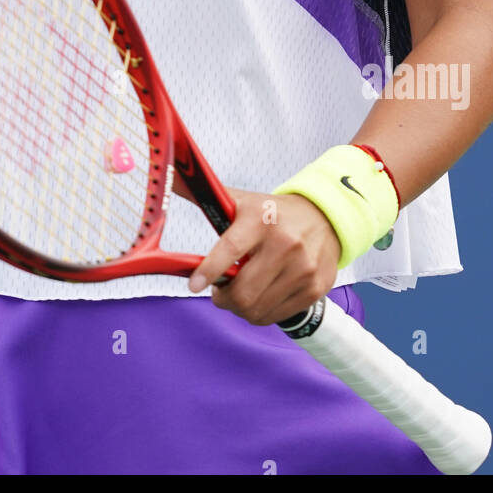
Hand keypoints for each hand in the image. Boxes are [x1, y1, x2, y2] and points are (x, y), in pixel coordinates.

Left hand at [188, 189, 341, 325]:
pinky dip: (261, 313)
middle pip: (243, 292)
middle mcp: (286, 244)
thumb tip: (168, 176)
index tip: (194, 284)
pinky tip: (262, 296)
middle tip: (219, 291)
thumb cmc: (272, 213)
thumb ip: (206, 197)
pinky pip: (275, 316)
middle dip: (223, 298)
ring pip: (257, 309)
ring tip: (241, 293)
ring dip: (240, 308)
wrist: (324, 216)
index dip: (210, 271)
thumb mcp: (241, 201)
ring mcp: (303, 268)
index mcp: (261, 219)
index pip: (231, 249)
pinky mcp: (315, 288)